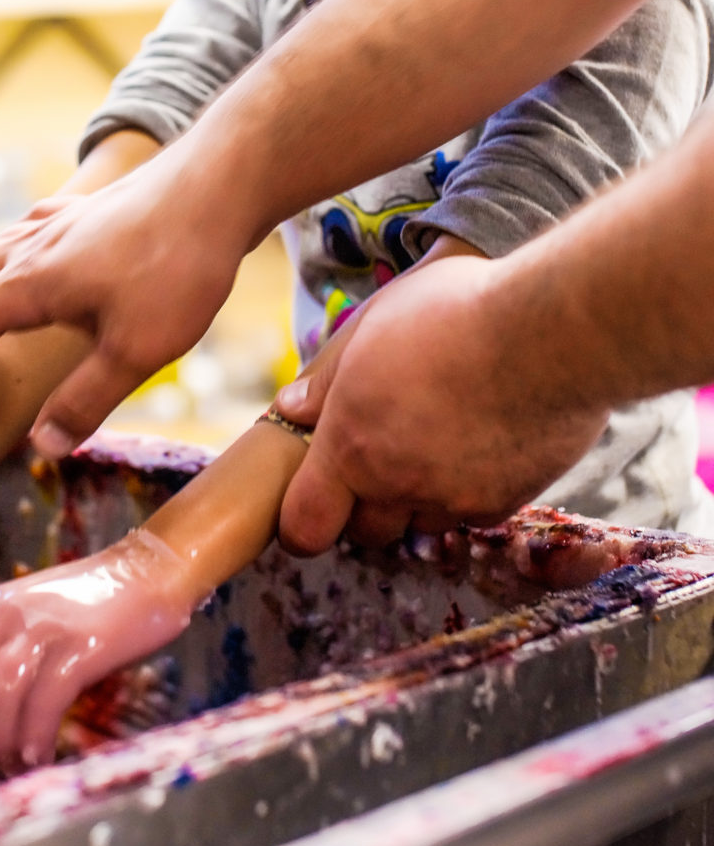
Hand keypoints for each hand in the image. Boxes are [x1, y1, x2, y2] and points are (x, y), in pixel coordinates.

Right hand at [0, 152, 245, 456]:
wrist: (219, 183)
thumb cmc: (182, 266)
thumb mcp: (139, 350)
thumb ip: (87, 399)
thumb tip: (42, 447)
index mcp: (32, 285)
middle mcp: (30, 248)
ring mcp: (56, 224)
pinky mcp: (84, 213)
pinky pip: (21, 234)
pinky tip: (15, 257)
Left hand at [0, 528, 193, 775]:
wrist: (150, 572)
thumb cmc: (95, 606)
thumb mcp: (35, 617)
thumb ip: (5, 653)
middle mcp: (7, 612)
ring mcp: (44, 626)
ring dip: (1, 744)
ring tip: (17, 767)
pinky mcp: (81, 644)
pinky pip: (43, 700)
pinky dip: (36, 737)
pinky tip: (41, 756)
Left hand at [274, 255, 609, 552]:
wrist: (552, 332)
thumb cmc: (454, 313)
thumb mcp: (373, 325)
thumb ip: (327, 377)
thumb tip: (293, 409)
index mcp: (351, 444)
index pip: (305, 526)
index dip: (301, 523)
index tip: (310, 502)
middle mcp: (398, 484)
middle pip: (364, 532)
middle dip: (362, 505)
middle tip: (377, 452)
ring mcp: (455, 500)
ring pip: (420, 523)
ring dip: (416, 497)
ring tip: (434, 437)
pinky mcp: (505, 502)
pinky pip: (470, 514)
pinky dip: (465, 491)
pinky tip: (478, 441)